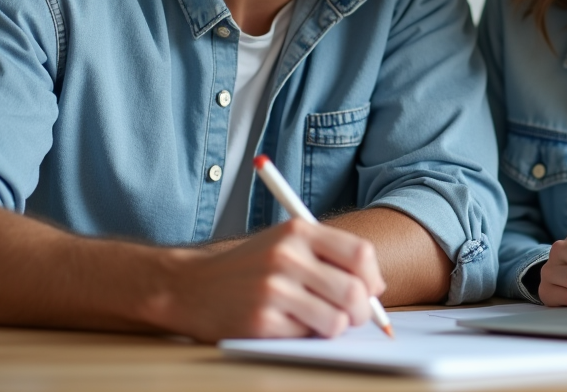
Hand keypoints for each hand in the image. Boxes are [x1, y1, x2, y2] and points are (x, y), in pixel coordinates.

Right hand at [166, 218, 385, 341]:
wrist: (190, 286)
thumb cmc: (248, 267)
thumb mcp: (286, 243)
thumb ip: (330, 256)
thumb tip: (376, 288)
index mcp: (298, 231)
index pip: (360, 253)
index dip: (372, 277)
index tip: (370, 289)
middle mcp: (286, 257)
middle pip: (354, 291)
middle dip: (362, 311)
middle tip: (353, 316)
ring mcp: (273, 290)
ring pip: (337, 321)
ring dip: (335, 327)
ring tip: (319, 321)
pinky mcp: (261, 322)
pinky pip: (307, 337)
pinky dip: (306, 336)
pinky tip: (288, 324)